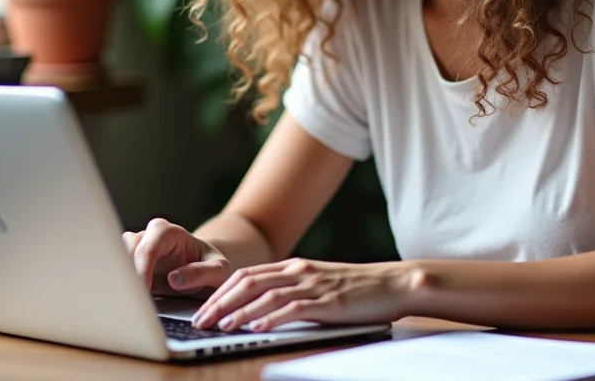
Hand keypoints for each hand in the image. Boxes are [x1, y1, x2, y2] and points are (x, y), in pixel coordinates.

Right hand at [122, 218, 233, 296]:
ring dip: (121, 279)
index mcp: (169, 233)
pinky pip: (117, 272)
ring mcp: (137, 250)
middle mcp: (149, 237)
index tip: (143, 292)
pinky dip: (120, 285)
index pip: (147, 248)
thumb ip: (202, 273)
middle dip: (126, 274)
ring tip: (130, 300)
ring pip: (116, 259)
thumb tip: (174, 279)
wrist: (206, 273)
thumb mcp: (219, 271)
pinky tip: (127, 300)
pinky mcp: (131, 266)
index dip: (141, 270)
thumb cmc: (212, 267)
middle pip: (125, 251)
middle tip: (132, 299)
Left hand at [192, 258, 412, 332]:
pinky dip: (271, 318)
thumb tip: (262, 309)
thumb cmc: (358, 289)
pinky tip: (256, 328)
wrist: (394, 283)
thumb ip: (293, 290)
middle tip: (200, 320)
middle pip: (248, 283)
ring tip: (220, 326)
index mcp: (294, 266)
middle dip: (220, 302)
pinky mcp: (328, 302)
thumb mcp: (319, 284)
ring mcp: (313, 285)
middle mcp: (299, 271)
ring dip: (239, 312)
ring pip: (265, 296)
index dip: (221, 291)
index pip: (246, 275)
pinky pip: (293, 309)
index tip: (203, 308)